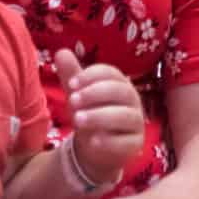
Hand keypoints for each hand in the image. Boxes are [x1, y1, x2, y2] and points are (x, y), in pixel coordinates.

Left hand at [56, 51, 145, 187]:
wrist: (96, 147)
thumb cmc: (89, 113)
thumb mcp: (77, 94)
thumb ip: (71, 75)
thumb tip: (61, 52)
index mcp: (119, 83)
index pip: (111, 73)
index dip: (91, 76)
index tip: (71, 84)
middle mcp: (132, 101)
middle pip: (121, 91)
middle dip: (95, 94)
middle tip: (72, 101)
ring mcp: (136, 123)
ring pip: (125, 116)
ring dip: (100, 116)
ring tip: (77, 120)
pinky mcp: (135, 144)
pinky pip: (126, 142)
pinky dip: (109, 141)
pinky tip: (92, 141)